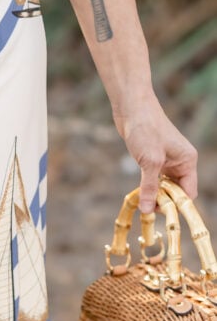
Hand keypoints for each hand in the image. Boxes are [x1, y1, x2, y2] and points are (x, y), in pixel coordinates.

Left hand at [113, 94, 197, 213]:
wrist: (132, 108)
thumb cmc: (145, 129)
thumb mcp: (149, 161)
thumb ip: (149, 187)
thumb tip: (147, 210)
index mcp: (187, 161)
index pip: (188, 193)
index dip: (176, 205)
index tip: (159, 212)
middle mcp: (180, 162)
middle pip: (177, 191)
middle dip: (164, 201)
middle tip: (147, 209)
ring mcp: (167, 160)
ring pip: (164, 186)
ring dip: (154, 195)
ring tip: (141, 203)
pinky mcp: (153, 158)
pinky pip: (154, 179)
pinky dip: (147, 187)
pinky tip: (138, 194)